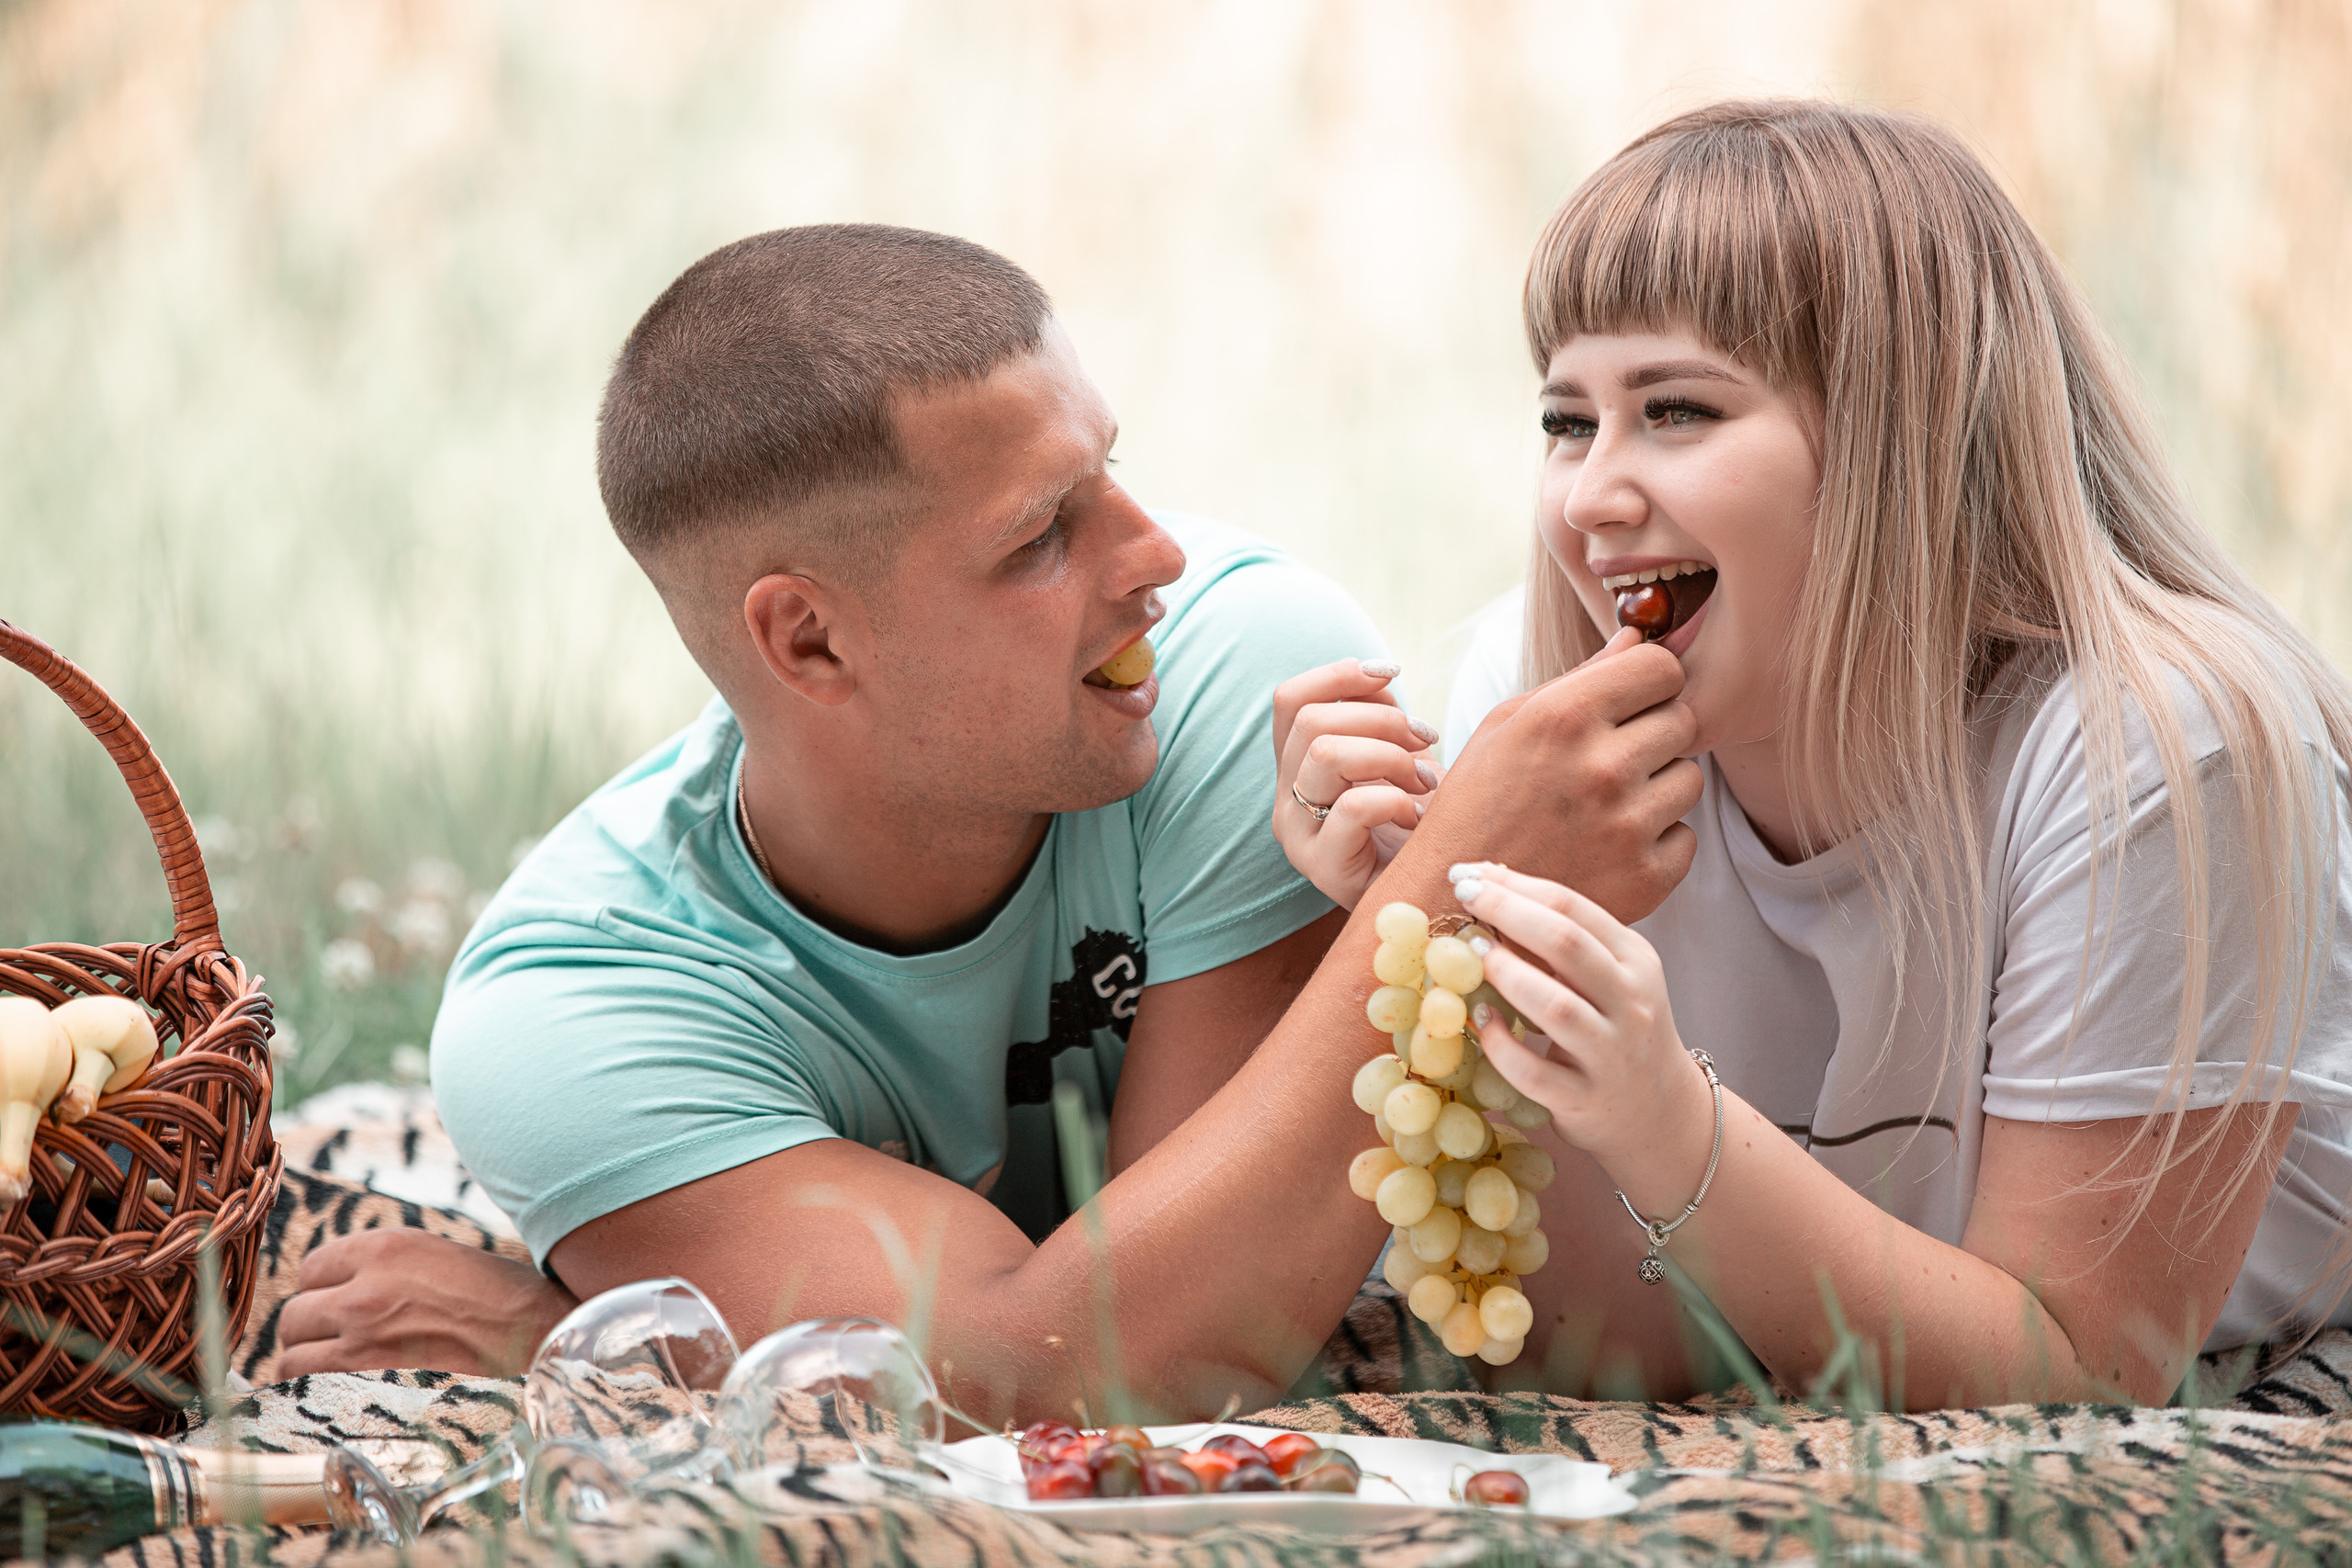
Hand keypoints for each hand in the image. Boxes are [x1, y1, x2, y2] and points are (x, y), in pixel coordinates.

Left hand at [277, 1229, 576, 1376]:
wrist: (545, 1344)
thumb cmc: (509, 1305)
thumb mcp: (445, 1259)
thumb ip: (390, 1270)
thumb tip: (348, 1291)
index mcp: (388, 1247)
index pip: (312, 1269)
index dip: (324, 1293)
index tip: (340, 1309)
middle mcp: (365, 1290)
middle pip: (293, 1315)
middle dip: (312, 1332)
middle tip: (341, 1346)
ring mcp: (361, 1342)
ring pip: (292, 1357)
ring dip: (310, 1367)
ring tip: (343, 1375)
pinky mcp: (366, 1387)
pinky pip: (308, 1392)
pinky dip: (317, 1397)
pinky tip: (346, 1396)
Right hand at [1270, 658, 1440, 907]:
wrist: (1434, 891)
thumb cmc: (1419, 823)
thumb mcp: (1399, 755)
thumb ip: (1379, 714)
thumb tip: (1379, 676)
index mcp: (1296, 767)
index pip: (1289, 700)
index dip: (1338, 674)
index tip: (1391, 673)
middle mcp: (1285, 798)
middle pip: (1311, 722)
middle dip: (1381, 718)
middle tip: (1424, 740)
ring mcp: (1297, 835)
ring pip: (1324, 755)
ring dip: (1390, 756)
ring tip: (1423, 782)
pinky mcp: (1322, 869)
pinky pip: (1353, 808)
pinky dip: (1395, 800)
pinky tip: (1416, 817)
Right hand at [1413, 627, 1699, 922]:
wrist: (1448, 902)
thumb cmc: (1475, 803)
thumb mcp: (1507, 726)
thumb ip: (1579, 679)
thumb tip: (1638, 637)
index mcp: (1566, 716)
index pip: (1662, 668)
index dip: (1650, 683)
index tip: (1633, 701)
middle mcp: (1604, 766)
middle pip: (1683, 721)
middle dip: (1654, 735)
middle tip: (1612, 761)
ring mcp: (1628, 825)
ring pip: (1691, 780)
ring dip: (1658, 789)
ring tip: (1606, 807)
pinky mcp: (1646, 877)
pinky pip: (1686, 837)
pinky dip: (1655, 843)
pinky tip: (1609, 848)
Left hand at [1447, 863, 1709, 1176]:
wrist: (1660, 1112)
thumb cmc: (1619, 1028)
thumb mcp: (1611, 976)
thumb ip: (1564, 938)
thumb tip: (1491, 882)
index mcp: (1636, 960)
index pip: (1575, 908)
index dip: (1517, 886)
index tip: (1470, 874)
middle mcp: (1631, 1002)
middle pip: (1568, 945)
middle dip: (1508, 912)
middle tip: (1463, 895)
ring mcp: (1611, 1054)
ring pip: (1557, 1008)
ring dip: (1506, 974)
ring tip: (1470, 952)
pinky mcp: (1586, 1099)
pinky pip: (1535, 1073)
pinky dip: (1502, 1046)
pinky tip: (1480, 1022)